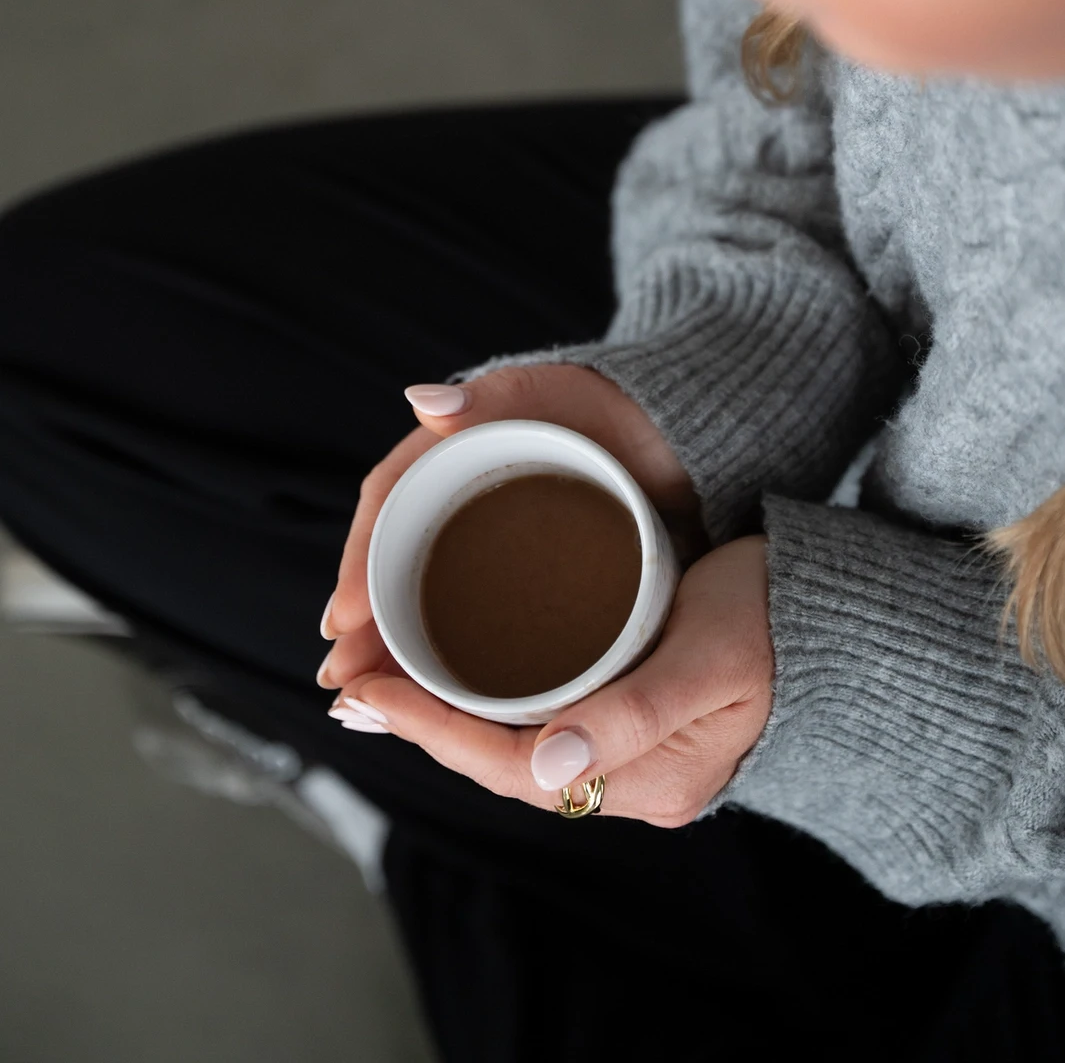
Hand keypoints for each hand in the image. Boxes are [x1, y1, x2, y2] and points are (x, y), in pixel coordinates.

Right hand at [320, 362, 703, 680]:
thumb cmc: (612, 403)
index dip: (359, 560)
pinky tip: (435, 694)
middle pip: (395, 561)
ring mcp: (487, 536)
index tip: (343, 619)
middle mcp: (457, 496)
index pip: (389, 504)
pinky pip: (472, 614)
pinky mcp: (524, 570)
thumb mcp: (550, 393)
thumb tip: (422, 403)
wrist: (675, 431)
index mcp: (449, 450)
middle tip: (343, 680)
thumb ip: (490, 398)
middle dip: (365, 625)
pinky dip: (449, 653)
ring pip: (428, 596)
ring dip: (396, 648)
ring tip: (369, 700)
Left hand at [326, 532, 771, 824]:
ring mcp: (636, 754)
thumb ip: (634, 712)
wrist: (844, 622)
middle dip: (424, 723)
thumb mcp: (712, 658)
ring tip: (388, 674)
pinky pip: (545, 720)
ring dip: (452, 711)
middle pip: (501, 761)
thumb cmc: (784, 626)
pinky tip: (463, 667)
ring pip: (517, 742)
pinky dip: (494, 696)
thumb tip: (547, 766)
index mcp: (650, 777)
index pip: (510, 766)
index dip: (432, 728)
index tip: (367, 691)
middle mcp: (633, 781)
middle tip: (353, 681)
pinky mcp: (637, 720)